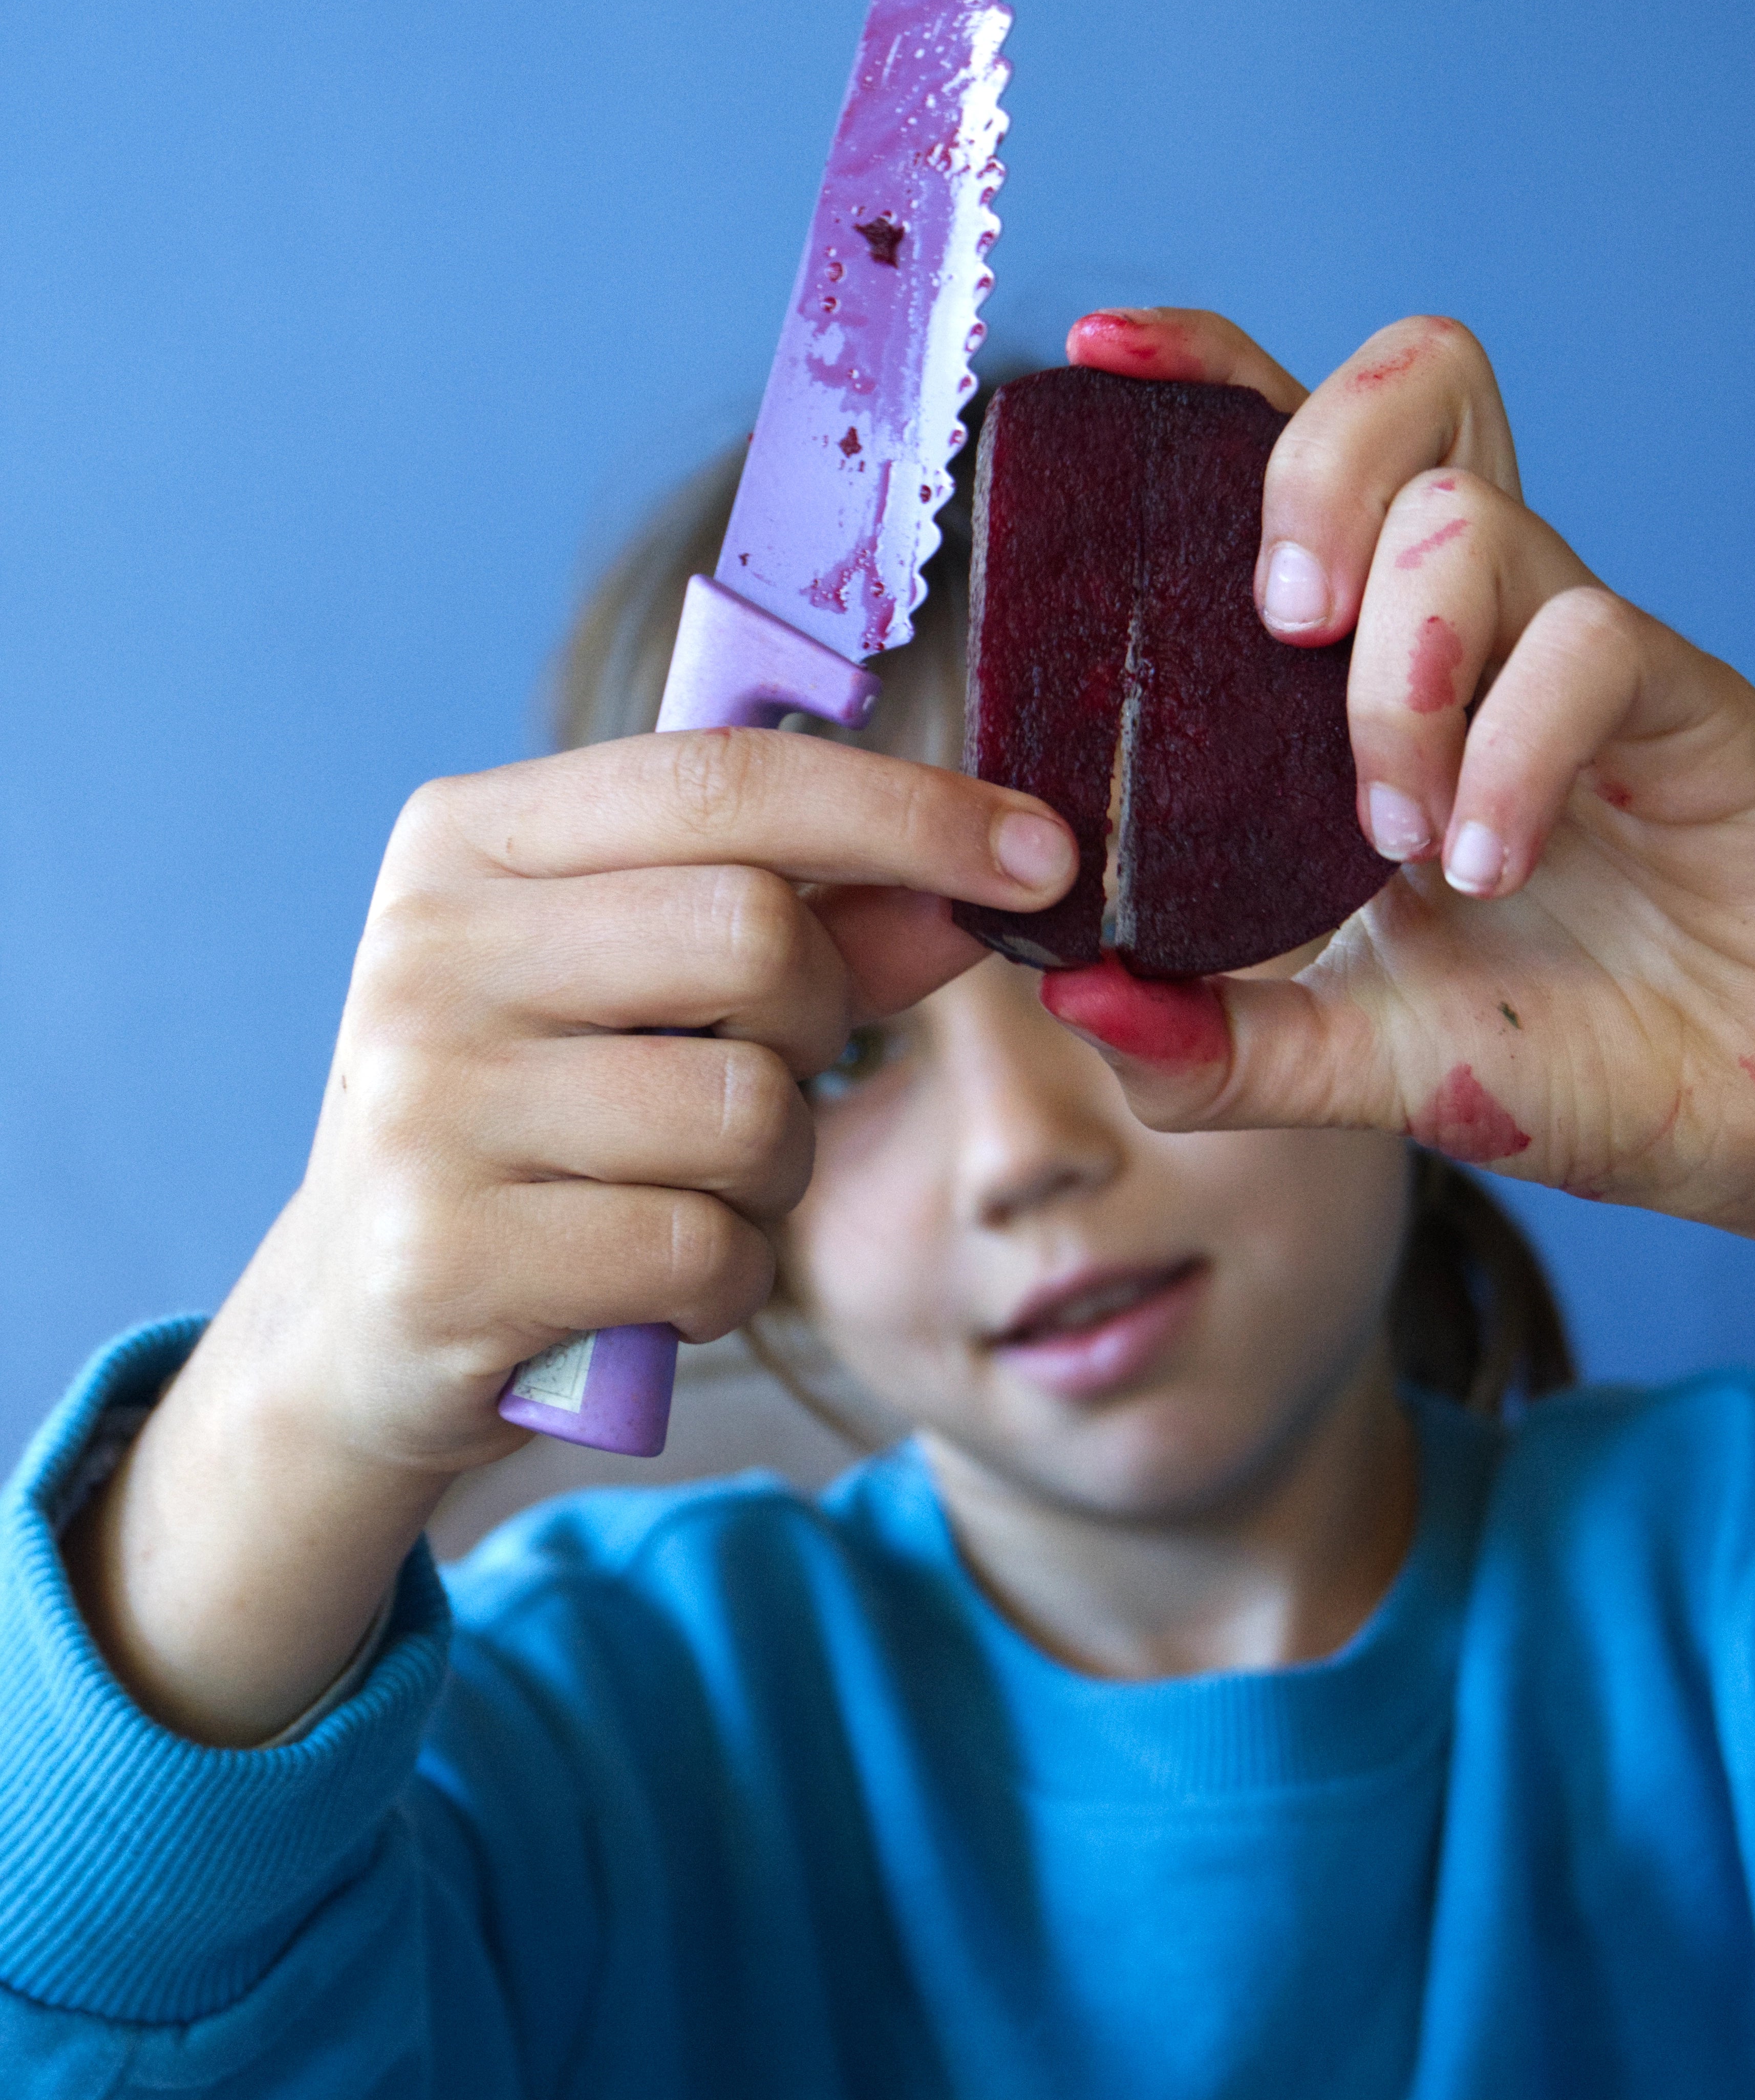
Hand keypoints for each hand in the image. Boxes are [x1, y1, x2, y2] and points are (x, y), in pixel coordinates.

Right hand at [69, 730, 1073, 1738]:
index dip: (910, 810)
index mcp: (467, 839)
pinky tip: (653, 1280)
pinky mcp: (447, 1259)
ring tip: (684, 1188)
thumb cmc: (547, 1122)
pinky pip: (701, 1251)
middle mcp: (424, 952)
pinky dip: (725, 1279)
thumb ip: (827, 923)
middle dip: (813, 1023)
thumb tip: (1005, 875)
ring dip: (771, 1172)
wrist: (362, 1321)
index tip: (1048, 854)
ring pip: (745, 1110)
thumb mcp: (658, 994)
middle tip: (759, 1072)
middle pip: (754, 936)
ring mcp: (423, 1107)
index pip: (728, 777)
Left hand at [1054, 308, 1754, 1446]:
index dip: (1210, 373)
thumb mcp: (1344, 1060)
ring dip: (1402, 674)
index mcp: (1390, 663)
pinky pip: (1592, 644)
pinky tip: (1489, 861)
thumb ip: (1209, 1042)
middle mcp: (1490, 622)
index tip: (1105, 354)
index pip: (1301, 450)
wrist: (1742, 1121)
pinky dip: (1511, 753)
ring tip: (1401, 838)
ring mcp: (1592, 650)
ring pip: (1475, 517)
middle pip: (1415, 392)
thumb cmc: (1557, 1049)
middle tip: (1283, 634)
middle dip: (1311, 474)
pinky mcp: (1696, 705)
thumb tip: (1064, 995)